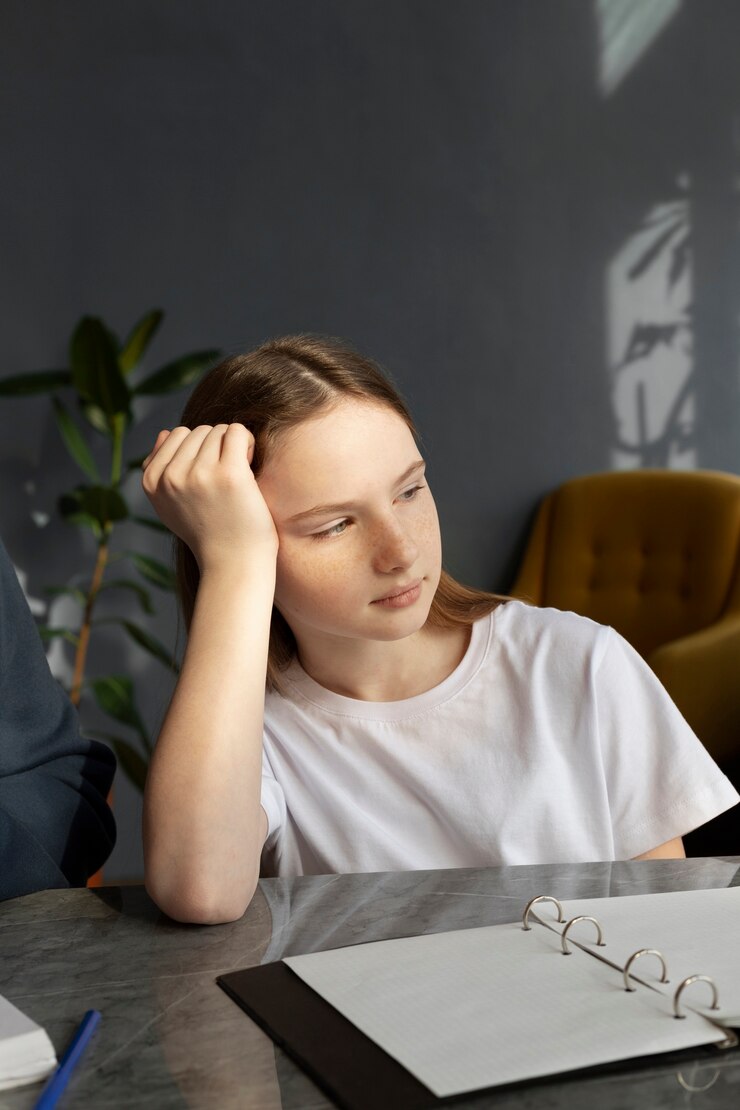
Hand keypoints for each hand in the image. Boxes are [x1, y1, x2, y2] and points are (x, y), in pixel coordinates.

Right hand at [141, 424, 278, 571]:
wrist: (233, 564)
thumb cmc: (208, 533)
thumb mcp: (171, 505)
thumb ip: (161, 470)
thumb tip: (165, 432)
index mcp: (152, 482)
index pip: (176, 435)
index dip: (198, 449)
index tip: (209, 474)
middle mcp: (171, 477)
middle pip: (199, 431)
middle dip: (216, 447)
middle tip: (226, 478)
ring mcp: (198, 474)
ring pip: (218, 430)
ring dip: (233, 446)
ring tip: (237, 476)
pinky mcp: (228, 474)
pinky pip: (236, 431)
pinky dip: (246, 441)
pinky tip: (250, 464)